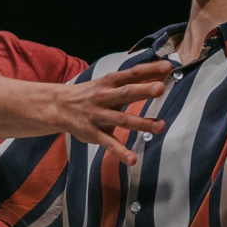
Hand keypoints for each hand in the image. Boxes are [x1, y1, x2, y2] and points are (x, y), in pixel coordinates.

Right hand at [45, 63, 169, 165]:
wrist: (59, 107)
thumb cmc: (91, 93)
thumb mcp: (109, 82)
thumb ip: (133, 80)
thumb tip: (161, 75)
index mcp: (110, 82)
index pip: (132, 73)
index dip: (149, 70)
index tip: (167, 67)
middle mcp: (105, 97)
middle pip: (126, 93)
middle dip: (143, 91)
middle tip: (160, 88)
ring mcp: (99, 116)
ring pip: (122, 119)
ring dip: (141, 123)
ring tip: (160, 126)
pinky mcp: (94, 133)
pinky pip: (109, 143)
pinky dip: (121, 152)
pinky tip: (132, 159)